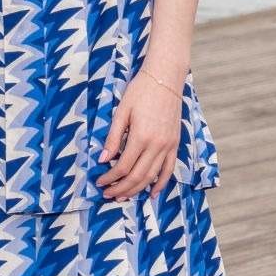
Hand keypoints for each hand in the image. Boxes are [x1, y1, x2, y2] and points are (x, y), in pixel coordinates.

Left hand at [99, 71, 180, 199]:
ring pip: (152, 177)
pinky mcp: (175, 144)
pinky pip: (169, 170)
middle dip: (121, 189)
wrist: (165, 79)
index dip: (110, 178)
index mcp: (141, 137)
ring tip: (123, 197)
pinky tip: (152, 193)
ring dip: (137, 190)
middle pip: (137, 176)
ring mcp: (168, 146)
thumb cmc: (140, 92)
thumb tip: (103, 160)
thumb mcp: (121, 112)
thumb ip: (113, 138)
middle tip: (108, 194)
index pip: (123, 167)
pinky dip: (161, 184)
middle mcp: (157, 145)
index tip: (99, 182)